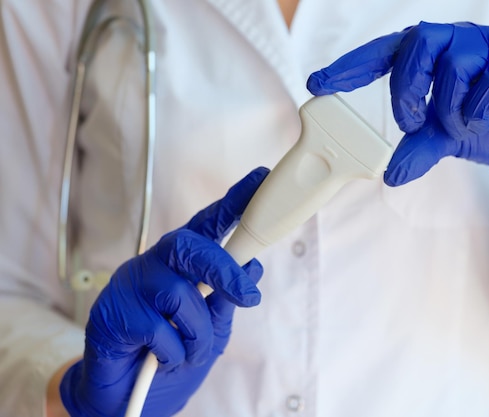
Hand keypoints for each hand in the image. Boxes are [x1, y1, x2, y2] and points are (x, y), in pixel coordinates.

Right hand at [59, 167, 269, 416]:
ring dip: (198, 332)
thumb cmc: (170, 356)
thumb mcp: (211, 330)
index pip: (207, 224)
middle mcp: (155, 265)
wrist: (125, 397)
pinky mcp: (110, 314)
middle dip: (224, 270)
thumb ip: (226, 300)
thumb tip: (252, 267)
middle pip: (189, 244)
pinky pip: (158, 330)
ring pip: (179, 294)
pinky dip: (174, 352)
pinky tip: (162, 359)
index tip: (259, 177)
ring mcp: (130, 287)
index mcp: (181, 264)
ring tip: (191, 353)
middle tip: (249, 296)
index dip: (233, 200)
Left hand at [307, 22, 488, 186]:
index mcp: (432, 55)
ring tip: (455, 125)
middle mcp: (458, 42)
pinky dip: (478, 111)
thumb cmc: (486, 126)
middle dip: (407, 86)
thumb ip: (415, 149)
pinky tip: (481, 123)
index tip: (318, 83)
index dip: (350, 65)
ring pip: (455, 61)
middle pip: (419, 41)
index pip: (384, 52)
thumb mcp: (441, 141)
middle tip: (409, 120)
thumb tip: (389, 174)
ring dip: (447, 104)